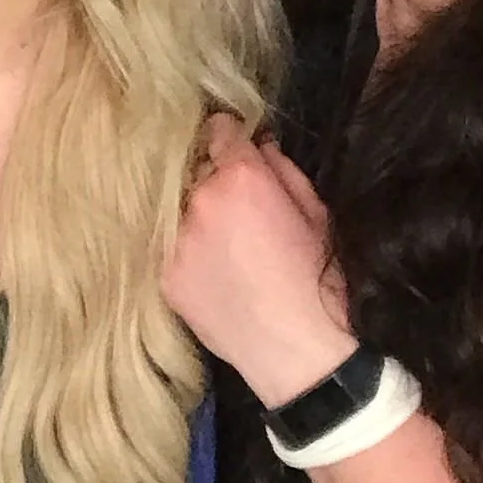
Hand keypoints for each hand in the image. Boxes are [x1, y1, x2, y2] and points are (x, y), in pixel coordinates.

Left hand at [164, 116, 357, 410]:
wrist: (299, 353)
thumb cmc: (319, 281)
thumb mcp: (316, 212)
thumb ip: (281, 169)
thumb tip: (258, 144)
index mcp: (241, 177)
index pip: (217, 129)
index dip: (229, 138)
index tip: (232, 148)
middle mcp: (198, 200)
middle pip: (191, 164)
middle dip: (208, 172)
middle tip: (227, 196)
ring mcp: (175, 240)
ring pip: (173, 205)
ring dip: (190, 210)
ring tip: (213, 234)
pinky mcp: (163, 276)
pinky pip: (165, 244)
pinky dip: (181, 246)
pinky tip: (204, 264)